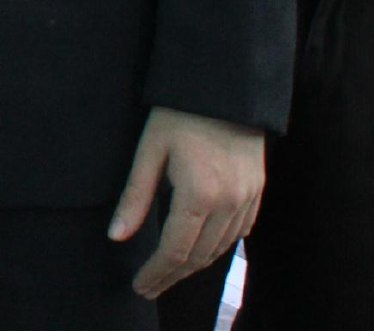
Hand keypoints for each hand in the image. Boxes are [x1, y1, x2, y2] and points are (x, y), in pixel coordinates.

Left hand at [109, 106, 263, 299]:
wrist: (227, 85)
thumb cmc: (180, 112)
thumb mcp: (150, 150)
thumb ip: (134, 196)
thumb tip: (116, 236)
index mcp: (199, 194)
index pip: (175, 249)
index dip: (156, 272)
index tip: (140, 286)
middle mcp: (229, 203)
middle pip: (199, 255)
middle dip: (172, 275)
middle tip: (150, 287)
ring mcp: (248, 198)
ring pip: (221, 248)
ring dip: (195, 265)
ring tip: (170, 273)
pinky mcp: (257, 190)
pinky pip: (240, 232)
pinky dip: (220, 247)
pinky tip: (204, 250)